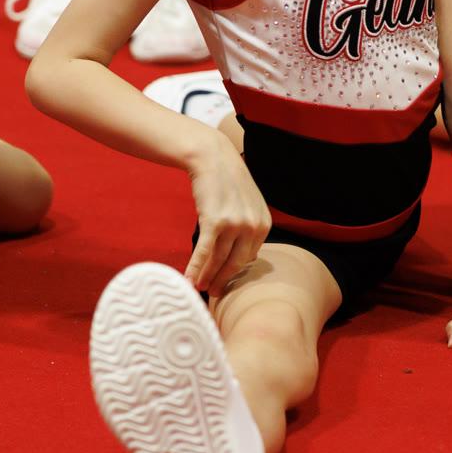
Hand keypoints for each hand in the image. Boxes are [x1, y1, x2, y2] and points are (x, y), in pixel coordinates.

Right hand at [184, 141, 270, 296]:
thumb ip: (250, 230)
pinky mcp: (215, 221)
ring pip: (219, 260)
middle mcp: (253, 227)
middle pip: (236, 263)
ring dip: (206, 276)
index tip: (224, 281)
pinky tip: (187, 279)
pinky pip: (204, 252)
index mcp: (264, 225)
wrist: (214, 159)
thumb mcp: (249, 206)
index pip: (249, 258)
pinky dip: (195, 267)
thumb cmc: (229, 184)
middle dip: (222, 280)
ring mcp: (235, 225)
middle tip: (212, 293)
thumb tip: (248, 257)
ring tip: (198, 287)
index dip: (234, 272)